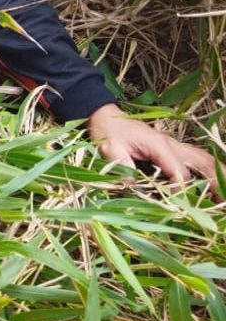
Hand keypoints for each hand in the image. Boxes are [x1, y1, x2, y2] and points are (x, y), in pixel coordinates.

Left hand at [87, 104, 219, 192]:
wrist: (107, 116)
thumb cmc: (108, 132)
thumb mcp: (110, 150)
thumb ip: (123, 168)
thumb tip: (133, 188)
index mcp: (160, 146)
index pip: (180, 172)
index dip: (180, 190)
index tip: (175, 204)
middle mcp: (173, 145)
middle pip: (203, 163)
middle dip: (217, 183)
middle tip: (222, 203)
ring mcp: (176, 146)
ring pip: (205, 160)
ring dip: (218, 176)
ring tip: (223, 197)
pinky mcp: (174, 149)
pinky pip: (198, 160)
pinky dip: (210, 171)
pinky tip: (215, 186)